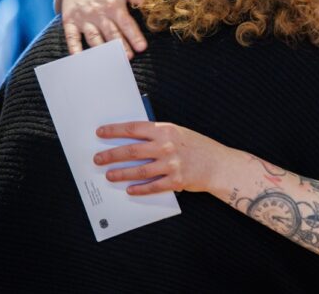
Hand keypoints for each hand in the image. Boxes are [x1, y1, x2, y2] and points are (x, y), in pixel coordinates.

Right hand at [61, 0, 146, 58]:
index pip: (126, 23)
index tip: (142, 48)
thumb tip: (144, 2)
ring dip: (102, 51)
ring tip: (109, 62)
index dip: (134, 36)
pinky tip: (79, 58)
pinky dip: (74, 48)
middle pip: (111, 33)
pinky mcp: (70, 21)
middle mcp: (99, 13)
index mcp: (114, 5)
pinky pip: (71, 37)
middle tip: (128, 58)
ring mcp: (84, 18)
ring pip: (94, 37)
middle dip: (120, 47)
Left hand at [93, 121, 235, 194]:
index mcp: (166, 130)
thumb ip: (158, 135)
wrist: (220, 164)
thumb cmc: (199, 147)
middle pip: (131, 151)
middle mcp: (166, 146)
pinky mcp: (175, 181)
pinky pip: (152, 187)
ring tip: (109, 175)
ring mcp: (170, 164)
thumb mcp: (179, 133)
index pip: (133, 129)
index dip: (114, 131)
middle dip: (111, 155)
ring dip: (121, 174)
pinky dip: (139, 189)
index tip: (100, 133)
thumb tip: (134, 139)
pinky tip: (130, 190)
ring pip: (138, 171)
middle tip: (98, 159)